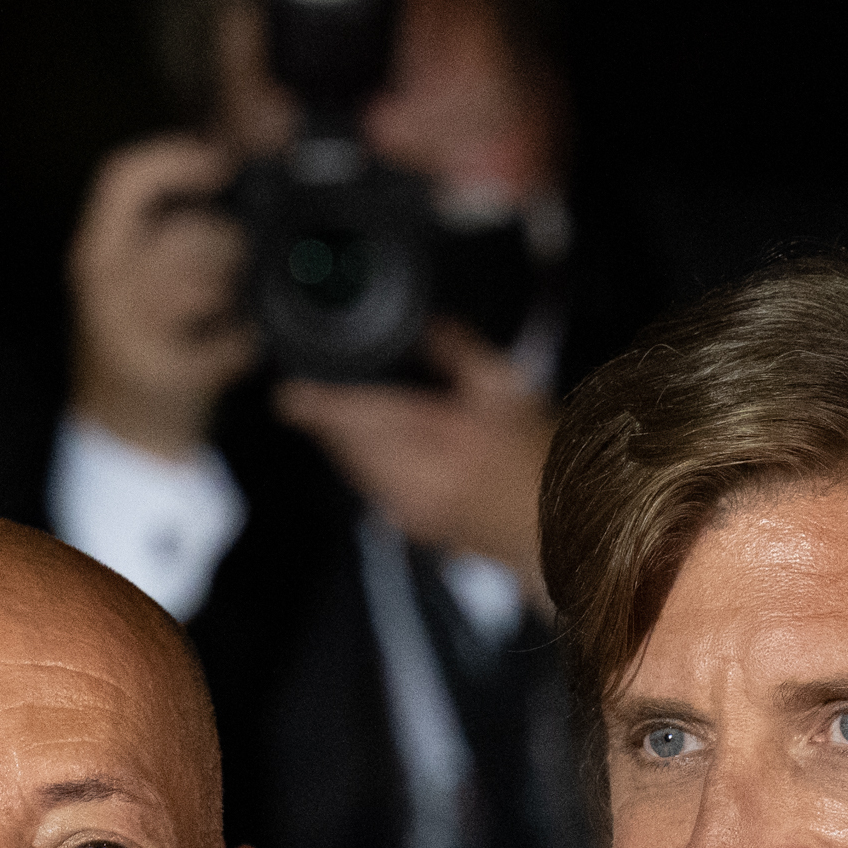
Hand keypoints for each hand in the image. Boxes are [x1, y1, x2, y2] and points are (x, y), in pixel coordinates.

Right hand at [68, 135, 255, 464]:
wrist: (121, 437)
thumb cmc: (138, 346)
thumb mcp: (134, 276)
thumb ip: (167, 228)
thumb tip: (223, 162)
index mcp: (94, 253)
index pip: (123, 180)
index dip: (173, 158)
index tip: (218, 160)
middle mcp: (102, 287)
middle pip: (186, 233)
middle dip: (229, 247)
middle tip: (243, 266)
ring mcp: (127, 333)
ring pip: (208, 285)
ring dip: (238, 295)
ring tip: (237, 310)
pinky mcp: (159, 376)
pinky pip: (228, 343)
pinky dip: (244, 345)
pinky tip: (242, 349)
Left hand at [276, 322, 555, 595]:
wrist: (558, 526)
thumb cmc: (540, 459)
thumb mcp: (509, 390)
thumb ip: (460, 352)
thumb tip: (426, 322)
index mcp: (446, 442)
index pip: (367, 417)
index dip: (322, 405)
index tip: (289, 395)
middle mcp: (420, 482)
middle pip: (349, 446)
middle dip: (327, 418)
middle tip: (312, 391)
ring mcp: (411, 509)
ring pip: (354, 468)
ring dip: (340, 439)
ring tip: (334, 410)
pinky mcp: (409, 524)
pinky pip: (368, 485)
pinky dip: (359, 461)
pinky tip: (371, 442)